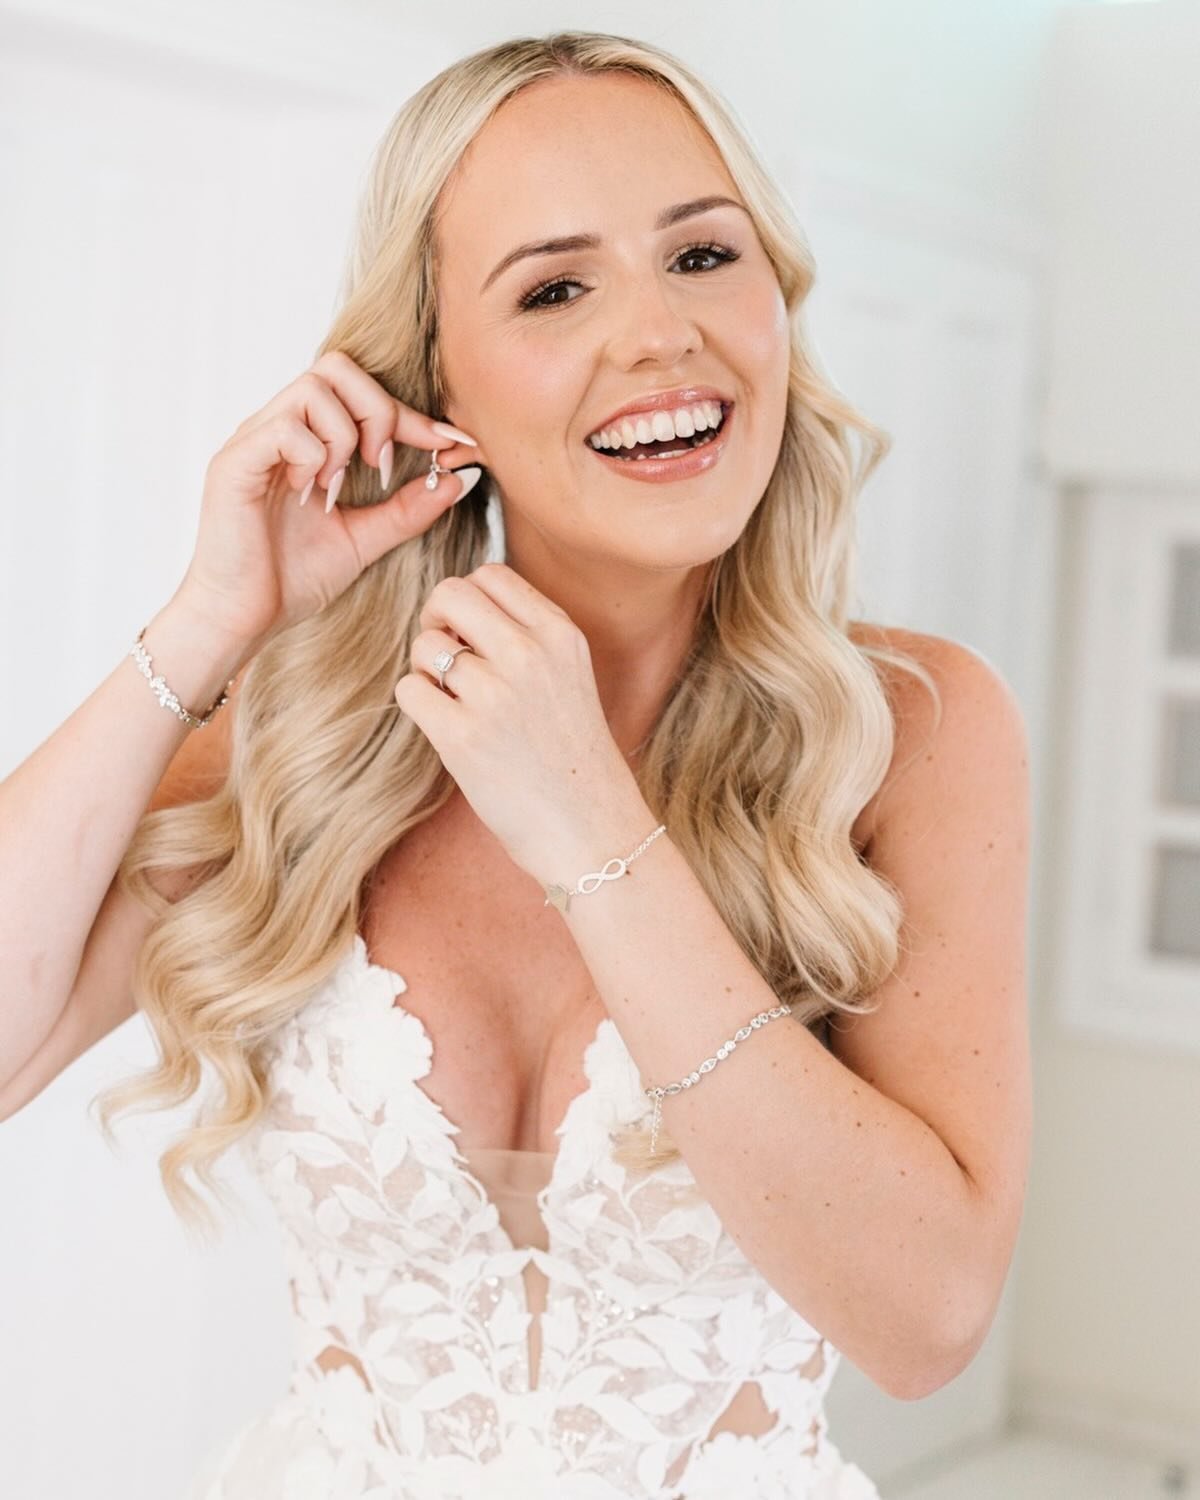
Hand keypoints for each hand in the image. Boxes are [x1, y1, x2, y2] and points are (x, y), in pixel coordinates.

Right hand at [177, 349, 480, 653]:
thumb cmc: (292, 579)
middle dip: (377, 412)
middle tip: (381, 467)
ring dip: (343, 437)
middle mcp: (277, 429)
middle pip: (337, 368)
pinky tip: (308, 494)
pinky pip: (284, 427)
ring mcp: (253, 441)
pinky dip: (312, 456)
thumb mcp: (365, 538)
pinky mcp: (234, 463)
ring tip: (337, 486)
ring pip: (313, 388)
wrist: (243, 619)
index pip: (362, 394)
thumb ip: (408, 508)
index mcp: (306, 440)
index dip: (412, 414)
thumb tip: (461, 478)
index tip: (452, 443)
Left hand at [393, 563, 648, 883]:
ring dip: (426, 670)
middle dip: (436, 620)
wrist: (590, 828)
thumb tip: (455, 605)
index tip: (471, 633)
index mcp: (560, 633)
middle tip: (447, 658)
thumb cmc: (571, 753)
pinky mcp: (462, 737)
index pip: (489, 574)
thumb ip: (527, 633)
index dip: (467, 599)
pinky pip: (409, 689)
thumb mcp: (570, 674)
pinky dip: (418, 704)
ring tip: (453, 701)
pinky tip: (446, 725)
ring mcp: (495, 695)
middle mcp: (529, 654)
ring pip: (424, 645)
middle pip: (449, 594)